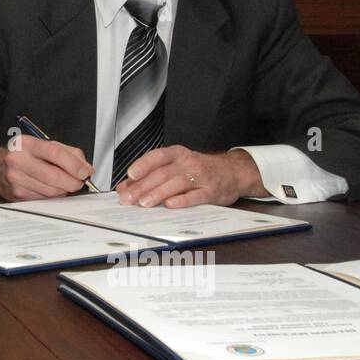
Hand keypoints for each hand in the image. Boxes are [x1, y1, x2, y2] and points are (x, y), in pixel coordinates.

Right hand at [0, 136, 93, 199]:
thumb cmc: (24, 156)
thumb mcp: (43, 146)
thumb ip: (68, 153)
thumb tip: (86, 168)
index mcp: (26, 143)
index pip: (54, 153)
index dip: (74, 164)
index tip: (84, 172)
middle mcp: (18, 160)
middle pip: (54, 175)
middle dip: (72, 182)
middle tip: (79, 182)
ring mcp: (16, 179)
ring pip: (51, 191)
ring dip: (64, 190)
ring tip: (64, 184)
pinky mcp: (17, 194)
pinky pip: (44, 198)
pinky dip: (53, 196)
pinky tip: (51, 188)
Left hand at [116, 146, 263, 208]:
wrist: (233, 172)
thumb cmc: (200, 169)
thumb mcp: (177, 165)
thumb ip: (152, 174)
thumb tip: (126, 186)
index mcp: (177, 154)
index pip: (157, 156)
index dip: (143, 165)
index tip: (130, 175)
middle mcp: (188, 163)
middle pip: (162, 173)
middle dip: (143, 186)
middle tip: (128, 197)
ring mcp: (200, 177)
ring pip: (176, 183)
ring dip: (158, 193)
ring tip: (144, 203)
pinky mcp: (211, 191)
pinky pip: (195, 196)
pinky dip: (182, 201)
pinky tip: (170, 205)